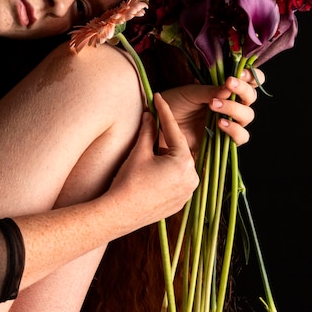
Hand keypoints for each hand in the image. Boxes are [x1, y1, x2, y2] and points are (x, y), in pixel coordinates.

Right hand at [108, 93, 198, 226]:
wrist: (120, 214)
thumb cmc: (129, 182)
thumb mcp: (139, 152)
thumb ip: (148, 131)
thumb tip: (150, 114)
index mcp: (183, 162)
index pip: (173, 130)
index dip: (164, 112)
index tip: (158, 97)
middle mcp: (191, 177)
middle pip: (178, 148)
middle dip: (165, 136)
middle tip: (152, 122)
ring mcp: (188, 192)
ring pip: (178, 165)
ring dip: (167, 155)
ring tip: (150, 151)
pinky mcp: (181, 202)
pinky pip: (177, 180)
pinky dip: (167, 172)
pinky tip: (153, 171)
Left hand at [161, 68, 264, 152]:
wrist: (159, 124)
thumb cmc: (174, 104)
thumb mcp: (190, 93)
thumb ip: (210, 91)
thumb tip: (229, 88)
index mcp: (225, 90)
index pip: (249, 82)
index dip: (251, 77)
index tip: (239, 74)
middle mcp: (230, 105)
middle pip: (250, 98)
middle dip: (242, 90)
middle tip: (228, 84)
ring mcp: (229, 122)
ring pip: (247, 116)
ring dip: (235, 109)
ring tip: (214, 105)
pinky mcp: (224, 140)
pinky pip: (240, 137)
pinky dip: (234, 130)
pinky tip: (220, 123)